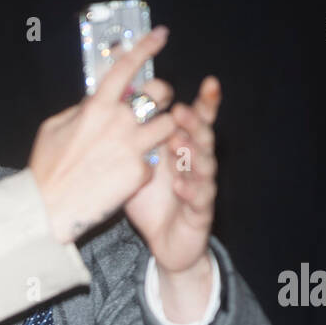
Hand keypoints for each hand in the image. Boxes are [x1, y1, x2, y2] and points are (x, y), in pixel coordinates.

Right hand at [29, 26, 177, 243]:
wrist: (47, 209)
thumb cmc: (46, 169)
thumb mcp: (53, 128)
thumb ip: (79, 110)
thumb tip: (93, 101)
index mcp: (97, 107)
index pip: (127, 67)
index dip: (146, 46)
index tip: (161, 35)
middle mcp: (120, 122)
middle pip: (160, 93)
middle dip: (162, 95)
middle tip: (155, 104)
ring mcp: (133, 148)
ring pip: (168, 126)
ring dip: (163, 129)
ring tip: (148, 140)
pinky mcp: (140, 174)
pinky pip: (153, 162)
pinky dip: (143, 166)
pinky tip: (125, 176)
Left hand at [125, 75, 219, 270]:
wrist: (166, 242)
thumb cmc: (151, 201)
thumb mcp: (138, 168)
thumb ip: (135, 142)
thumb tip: (115, 110)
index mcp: (183, 150)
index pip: (198, 121)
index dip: (206, 103)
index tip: (209, 82)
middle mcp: (196, 164)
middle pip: (203, 138)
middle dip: (193, 123)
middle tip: (178, 112)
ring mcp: (202, 187)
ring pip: (205, 165)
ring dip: (193, 152)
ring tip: (179, 142)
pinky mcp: (201, 213)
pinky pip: (199, 199)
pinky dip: (190, 189)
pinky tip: (180, 184)